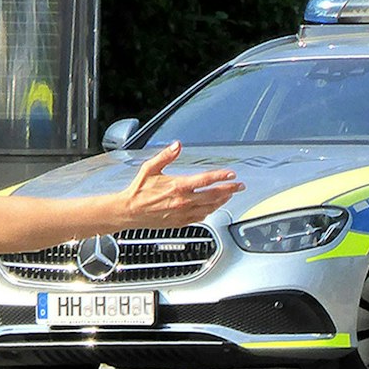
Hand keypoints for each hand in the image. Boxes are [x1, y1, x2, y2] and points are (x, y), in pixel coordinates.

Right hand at [116, 141, 242, 226]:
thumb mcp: (150, 168)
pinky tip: (213, 208)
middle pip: (213, 195)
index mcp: (177, 186)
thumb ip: (165, 156)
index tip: (232, 174)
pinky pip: (200, 218)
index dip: (221, 176)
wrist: (129, 212)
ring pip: (209, 208)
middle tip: (240, 186)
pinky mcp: (180, 222)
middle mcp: (183, 201)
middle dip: (229, 190)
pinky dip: (210, 212)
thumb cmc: (138, 191)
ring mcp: (183, 213)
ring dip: (222, 201)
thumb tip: (177, 145)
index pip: (205, 180)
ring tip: (230, 195)